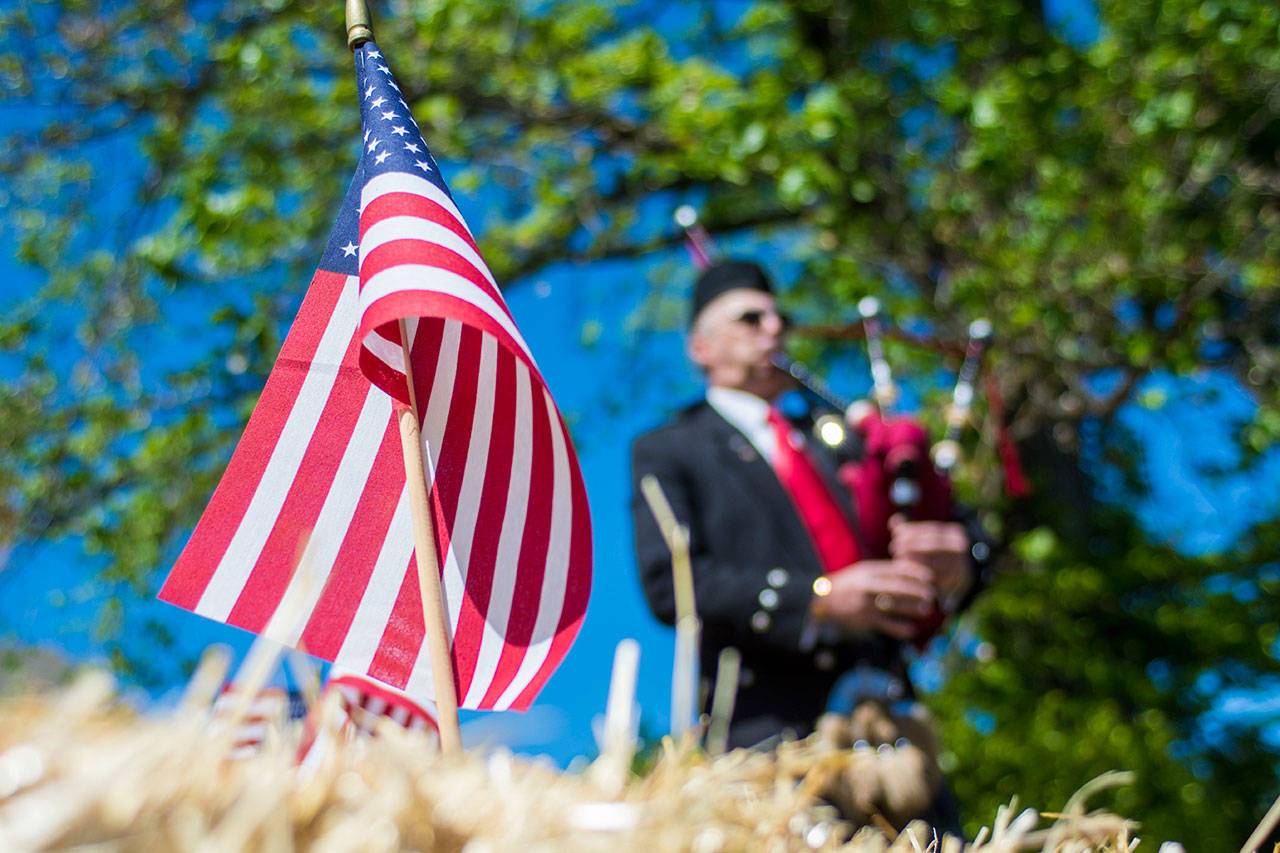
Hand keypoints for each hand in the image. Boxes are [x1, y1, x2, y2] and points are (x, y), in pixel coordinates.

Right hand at [811, 559, 936, 640]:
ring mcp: (865, 603)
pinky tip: (911, 630)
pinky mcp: (864, 619)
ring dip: (911, 608)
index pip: (896, 570)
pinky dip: (899, 628)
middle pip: (896, 587)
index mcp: (869, 571)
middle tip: (932, 594)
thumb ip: (885, 571)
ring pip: (892, 605)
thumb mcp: (864, 571)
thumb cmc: (850, 584)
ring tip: (927, 610)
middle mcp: (867, 585)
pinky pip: (885, 624)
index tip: (929, 577)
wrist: (825, 599)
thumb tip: (911, 570)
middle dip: (916, 591)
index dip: (914, 573)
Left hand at [888, 518, 971, 602]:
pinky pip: (934, 580)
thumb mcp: (922, 537)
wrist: (951, 575)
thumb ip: (908, 529)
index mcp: (956, 535)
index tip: (896, 533)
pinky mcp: (951, 584)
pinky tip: (905, 574)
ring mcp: (958, 568)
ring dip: (914, 561)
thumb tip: (894, 521)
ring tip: (897, 559)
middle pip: (935, 546)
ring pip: (935, 564)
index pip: (933, 530)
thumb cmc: (930, 551)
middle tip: (894, 547)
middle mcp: (960, 550)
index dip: (913, 531)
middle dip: (913, 546)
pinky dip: (918, 577)